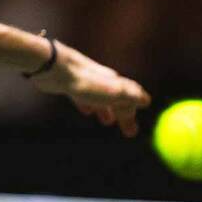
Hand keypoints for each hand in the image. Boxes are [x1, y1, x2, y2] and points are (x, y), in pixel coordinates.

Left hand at [29, 41, 150, 137]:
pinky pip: (83, 96)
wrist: (55, 69)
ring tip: (108, 122)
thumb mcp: (113, 92)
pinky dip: (88, 105)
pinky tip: (86, 111)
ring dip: (106, 110)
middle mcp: (102, 80)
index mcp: (114, 82)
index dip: (132, 115)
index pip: (130, 99)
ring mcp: (85, 81)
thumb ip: (130, 96)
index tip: (135, 129)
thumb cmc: (85, 83)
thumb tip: (146, 101)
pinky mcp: (69, 84)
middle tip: (129, 132)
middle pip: (116, 100)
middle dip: (123, 115)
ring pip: (99, 98)